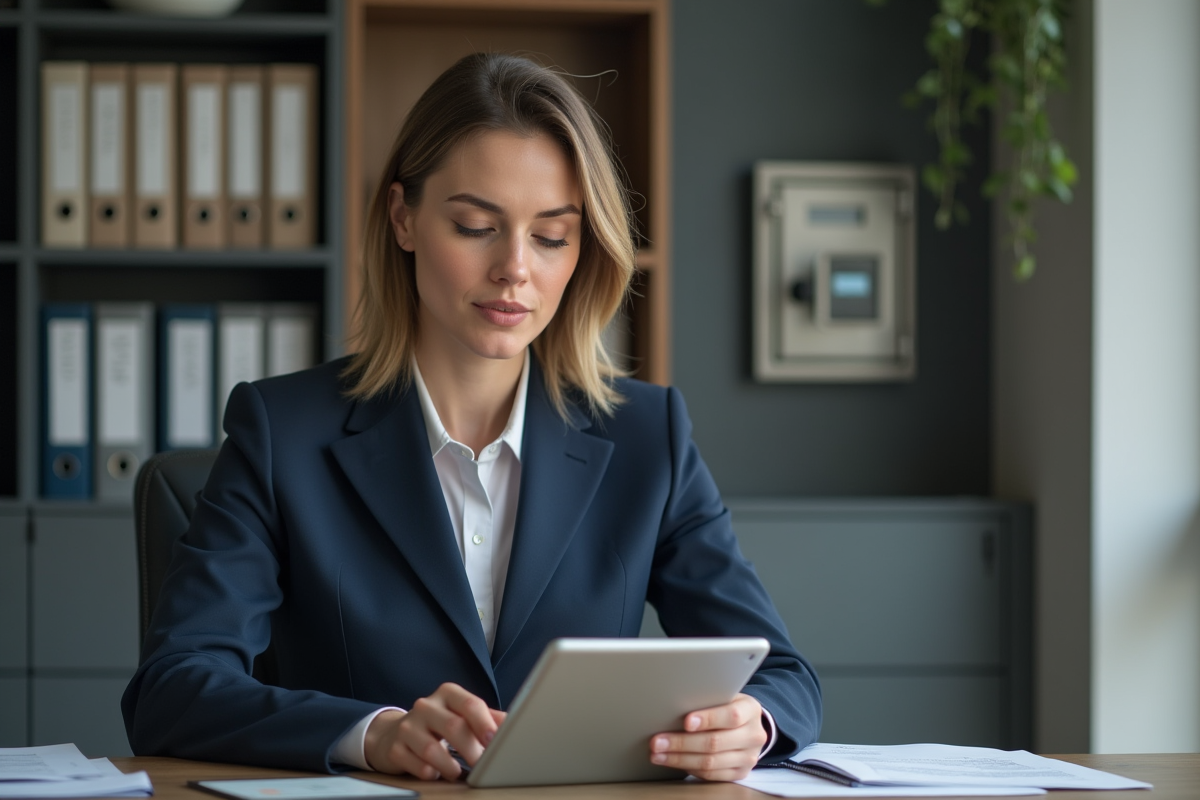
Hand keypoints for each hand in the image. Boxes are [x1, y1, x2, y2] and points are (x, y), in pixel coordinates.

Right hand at [363, 683, 505, 779]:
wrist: (395, 733)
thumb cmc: (439, 724)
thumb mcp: (462, 714)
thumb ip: (489, 719)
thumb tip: (516, 725)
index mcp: (448, 693)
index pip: (470, 704)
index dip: (485, 723)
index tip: (495, 741)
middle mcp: (426, 705)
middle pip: (454, 727)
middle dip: (472, 750)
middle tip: (483, 765)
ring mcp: (408, 726)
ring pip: (433, 749)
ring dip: (451, 766)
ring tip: (459, 773)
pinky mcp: (395, 748)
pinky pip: (417, 765)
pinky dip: (431, 772)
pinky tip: (437, 772)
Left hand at [648, 693, 767, 781]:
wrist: (748, 725)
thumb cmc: (727, 706)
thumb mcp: (724, 696)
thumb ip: (707, 700)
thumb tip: (673, 705)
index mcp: (751, 710)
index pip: (731, 715)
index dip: (708, 719)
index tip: (686, 722)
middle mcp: (753, 735)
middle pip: (715, 742)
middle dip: (682, 743)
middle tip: (658, 741)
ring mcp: (749, 757)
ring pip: (710, 762)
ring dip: (680, 759)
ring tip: (658, 754)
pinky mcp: (740, 773)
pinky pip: (711, 775)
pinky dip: (689, 769)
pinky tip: (673, 762)